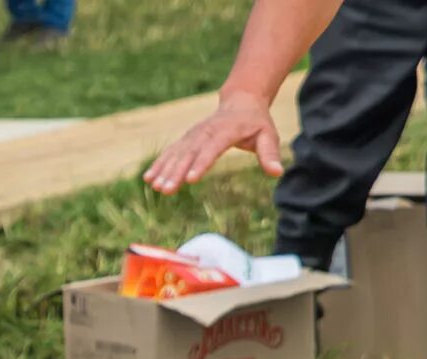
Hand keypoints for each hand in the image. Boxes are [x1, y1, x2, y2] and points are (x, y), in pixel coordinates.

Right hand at [143, 90, 283, 192]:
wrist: (240, 101)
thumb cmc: (256, 122)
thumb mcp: (268, 135)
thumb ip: (269, 154)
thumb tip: (277, 172)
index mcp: (226, 130)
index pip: (212, 148)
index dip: (201, 163)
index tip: (190, 179)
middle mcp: (206, 132)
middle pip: (189, 153)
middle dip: (176, 172)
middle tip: (166, 190)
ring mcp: (193, 135)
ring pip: (177, 153)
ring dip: (164, 170)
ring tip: (154, 187)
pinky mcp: (186, 139)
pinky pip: (171, 152)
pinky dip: (160, 164)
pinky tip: (149, 178)